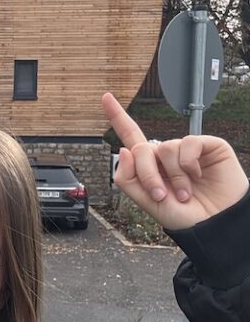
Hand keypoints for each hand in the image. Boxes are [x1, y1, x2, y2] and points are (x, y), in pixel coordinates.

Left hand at [102, 92, 248, 229]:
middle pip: (141, 149)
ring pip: (165, 147)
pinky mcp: (207, 146)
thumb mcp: (148, 202)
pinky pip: (189, 143)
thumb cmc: (185, 216)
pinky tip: (199, 176)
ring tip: (186, 192)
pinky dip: (189, 163)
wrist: (215, 224)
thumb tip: (123, 150)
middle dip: (147, 175)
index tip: (106, 97)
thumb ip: (129, 179)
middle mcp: (166, 154)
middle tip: (162, 195)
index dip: (118, 117)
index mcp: (150, 165)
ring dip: (174, 175)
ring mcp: (187, 149)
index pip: (131, 136)